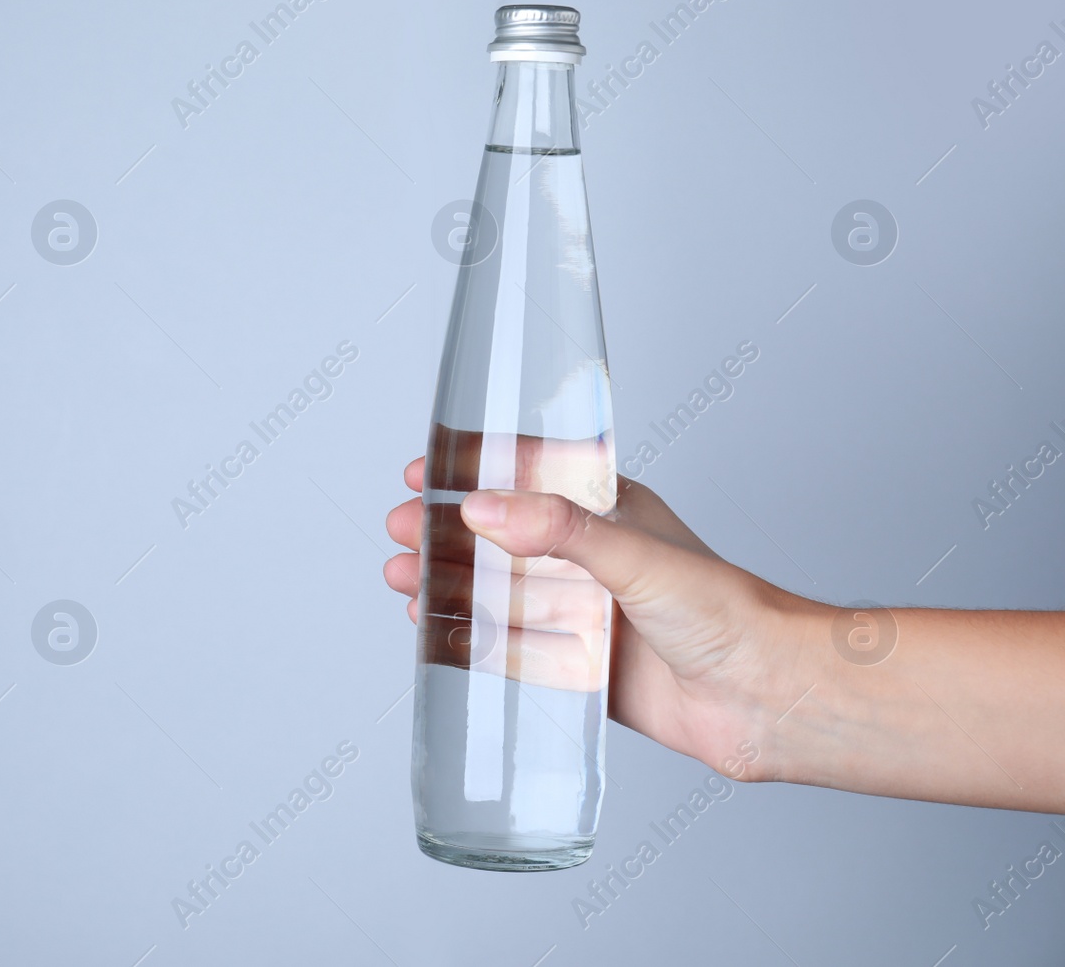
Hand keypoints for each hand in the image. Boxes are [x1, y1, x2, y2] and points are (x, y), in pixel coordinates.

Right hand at [385, 454, 815, 780]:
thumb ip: (559, 532)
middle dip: (445, 531)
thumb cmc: (730, 614)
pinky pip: (512, 651)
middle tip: (400, 529)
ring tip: (400, 579)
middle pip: (501, 537)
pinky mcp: (582, 669)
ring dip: (449, 583)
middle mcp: (593, 560)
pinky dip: (468, 639)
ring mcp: (586, 615)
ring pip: (500, 593)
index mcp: (611, 512)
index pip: (528, 476)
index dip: (473, 469)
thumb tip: (482, 508)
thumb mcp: (636, 556)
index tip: (423, 471)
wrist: (770, 700)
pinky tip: (431, 630)